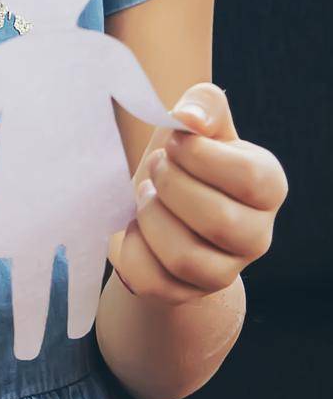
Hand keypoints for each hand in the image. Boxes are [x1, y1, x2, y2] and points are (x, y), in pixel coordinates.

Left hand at [110, 83, 287, 302]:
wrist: (156, 208)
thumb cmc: (181, 161)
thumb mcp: (193, 127)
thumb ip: (202, 106)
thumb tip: (189, 119)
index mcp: (266, 187)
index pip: (248, 178)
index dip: (200, 156)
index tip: (173, 143)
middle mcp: (256, 235)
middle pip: (218, 220)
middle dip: (172, 185)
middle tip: (155, 168)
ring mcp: (223, 271)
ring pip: (185, 256)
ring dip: (151, 216)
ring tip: (145, 196)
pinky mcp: (185, 293)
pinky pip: (151, 279)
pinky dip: (131, 247)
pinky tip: (134, 227)